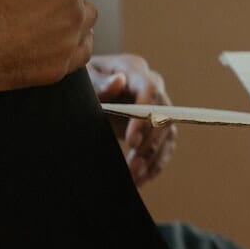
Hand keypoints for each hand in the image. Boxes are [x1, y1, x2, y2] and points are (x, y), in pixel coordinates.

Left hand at [87, 54, 175, 185]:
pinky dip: (154, 165)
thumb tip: (119, 82)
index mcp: (133, 68)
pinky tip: (140, 179)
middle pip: (164, 115)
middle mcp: (152, 85)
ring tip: (135, 177)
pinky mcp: (158, 125)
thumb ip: (99, 83)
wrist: (84, 91)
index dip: (145, 117)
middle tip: (133, 165)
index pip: (150, 90)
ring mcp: (158, 105)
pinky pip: (165, 146)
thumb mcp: (84, 80)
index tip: (131, 142)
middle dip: (149, 143)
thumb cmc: (81, 82)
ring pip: (168, 133)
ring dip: (153, 158)